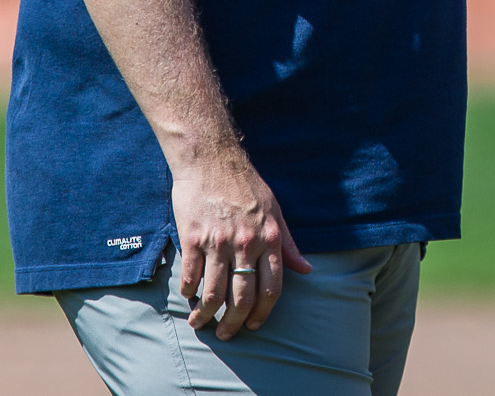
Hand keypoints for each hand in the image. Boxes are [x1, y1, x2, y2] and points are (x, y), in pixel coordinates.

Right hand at [172, 152, 312, 339]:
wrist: (212, 160)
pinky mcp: (192, 238)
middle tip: (227, 334)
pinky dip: (189, 292)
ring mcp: (218, 242)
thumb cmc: (247, 185)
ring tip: (201, 323)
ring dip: (206, 315)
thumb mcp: (277, 211)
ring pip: (213, 293)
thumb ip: (288, 244)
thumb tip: (306, 270)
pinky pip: (190, 276)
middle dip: (234, 323)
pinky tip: (189, 297)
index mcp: (270, 238)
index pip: (272, 288)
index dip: (263, 313)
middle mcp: (246, 243)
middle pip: (242, 298)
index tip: (254, 325)